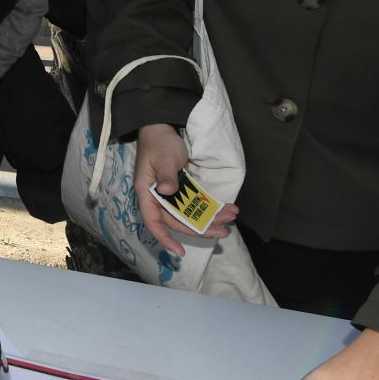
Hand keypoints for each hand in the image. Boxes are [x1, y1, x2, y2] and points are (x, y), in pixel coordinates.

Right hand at [134, 123, 237, 255]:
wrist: (162, 128)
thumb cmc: (159, 143)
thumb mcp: (163, 158)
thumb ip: (166, 175)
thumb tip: (168, 191)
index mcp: (147, 193)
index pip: (154, 222)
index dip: (165, 238)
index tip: (180, 251)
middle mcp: (158, 198)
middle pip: (178, 220)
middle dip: (200, 227)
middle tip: (223, 231)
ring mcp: (170, 194)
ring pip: (189, 213)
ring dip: (210, 217)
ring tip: (231, 217)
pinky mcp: (181, 188)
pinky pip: (196, 203)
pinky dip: (211, 206)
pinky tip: (227, 207)